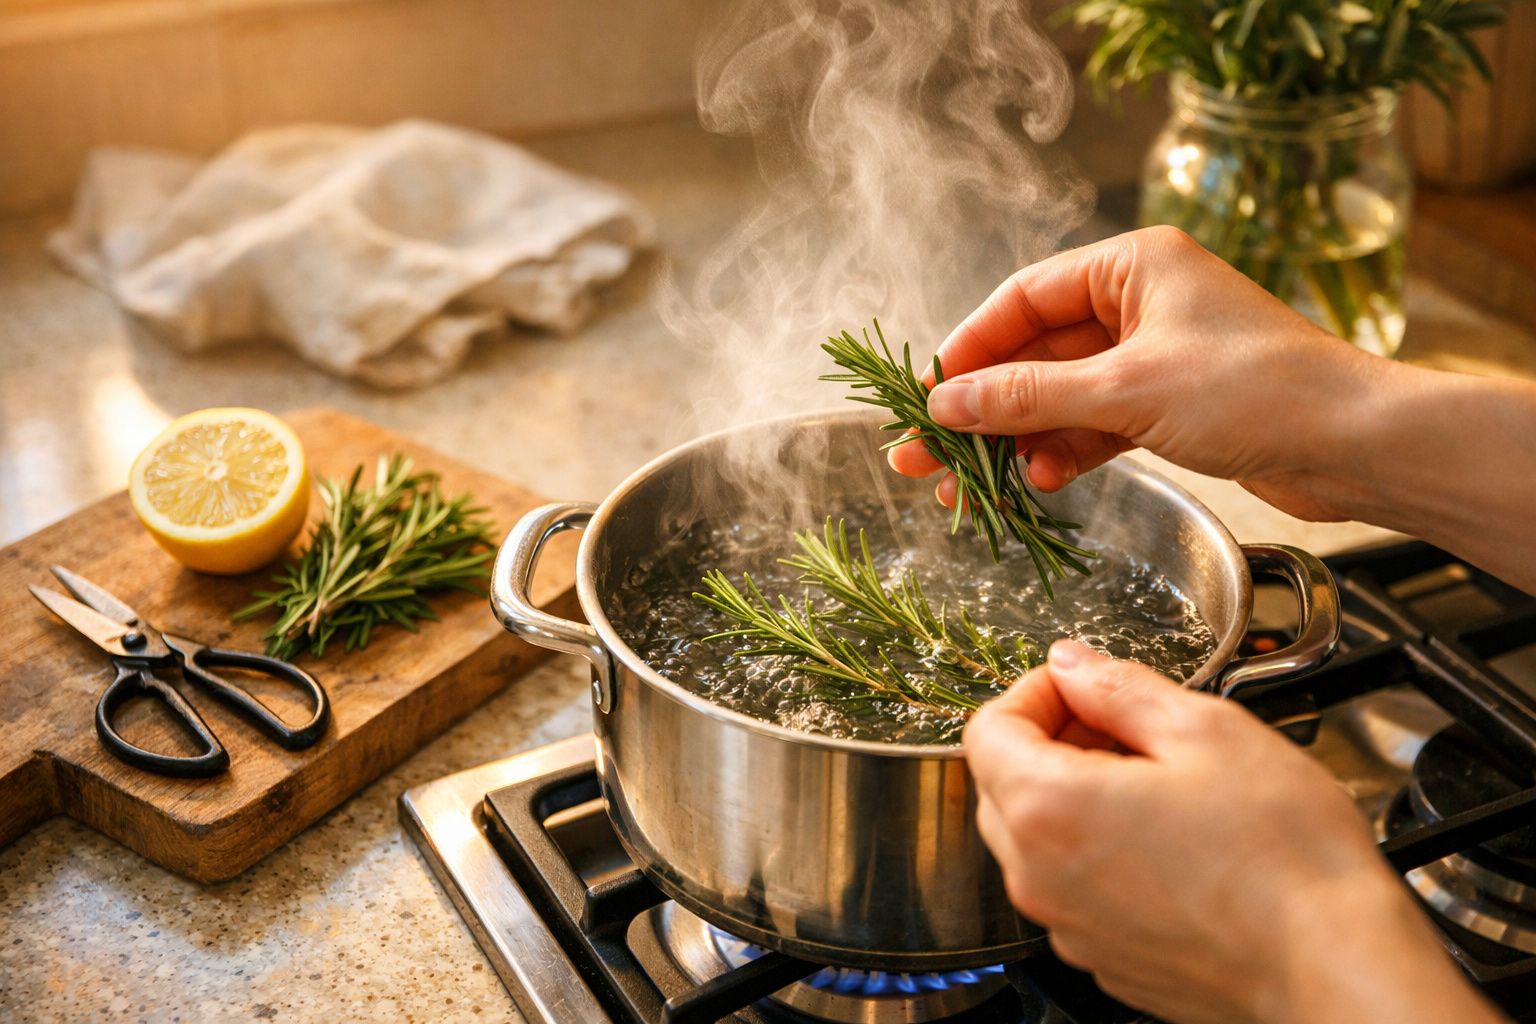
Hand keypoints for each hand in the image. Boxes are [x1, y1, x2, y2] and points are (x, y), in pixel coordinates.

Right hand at [889, 225, 1393, 522]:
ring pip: (1061, 395)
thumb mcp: (1126, 390)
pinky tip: (1033, 482)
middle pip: (1035, 352)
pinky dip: (1063, 452)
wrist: (1354, 445)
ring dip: (1016, 438)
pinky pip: (1095, 424)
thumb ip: (1028, 397)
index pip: (1023, 298)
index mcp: (1134, 265)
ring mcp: (1156, 356)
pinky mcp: (1171, 406)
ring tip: (966, 485)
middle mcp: (1141, 302)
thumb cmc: (1251, 390)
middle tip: (921, 454)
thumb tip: (944, 403)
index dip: (968, 348)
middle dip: (980, 406)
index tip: (924, 395)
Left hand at [964, 640, 1503, 1023]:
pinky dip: (1098, 852)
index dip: (1033, 692)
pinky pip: (1073, 888)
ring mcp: (1068, 926)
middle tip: (1121, 724)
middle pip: (1001, 784)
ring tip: (1155, 779)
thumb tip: (1074, 664)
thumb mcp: (1204, 730)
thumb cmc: (1284, 860)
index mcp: (1048, 809)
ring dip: (1076, 796)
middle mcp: (1039, 878)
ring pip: (1036, 839)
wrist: (1336, 965)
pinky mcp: (1104, 958)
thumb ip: (1118, 687)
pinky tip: (1166, 838)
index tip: (1079, 684)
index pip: (986, 729)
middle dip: (1052, 741)